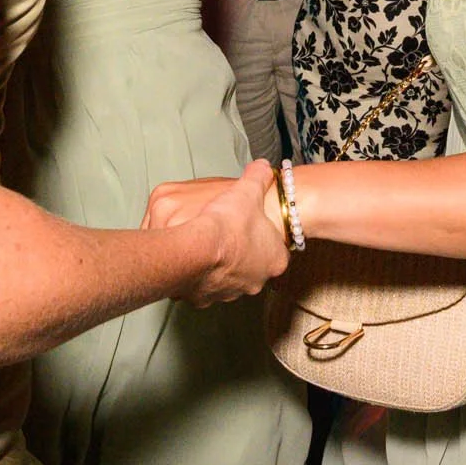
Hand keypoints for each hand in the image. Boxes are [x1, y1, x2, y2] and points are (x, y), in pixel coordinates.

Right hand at [145, 161, 288, 305]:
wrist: (194, 249)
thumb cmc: (225, 223)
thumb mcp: (247, 190)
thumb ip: (258, 177)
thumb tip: (263, 167)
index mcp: (273, 260)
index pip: (276, 251)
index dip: (264, 237)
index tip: (250, 227)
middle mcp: (254, 283)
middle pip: (249, 267)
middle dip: (238, 253)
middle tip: (225, 234)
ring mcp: (227, 294)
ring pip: (223, 279)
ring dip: (216, 264)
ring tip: (205, 243)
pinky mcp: (200, 298)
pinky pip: (199, 286)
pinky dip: (194, 273)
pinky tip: (189, 256)